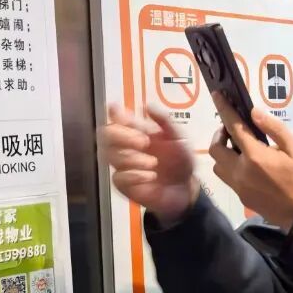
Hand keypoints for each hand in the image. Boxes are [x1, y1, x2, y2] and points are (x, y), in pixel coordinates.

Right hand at [99, 103, 197, 224]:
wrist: (186, 187)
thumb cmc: (181, 160)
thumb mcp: (180, 137)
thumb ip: (164, 120)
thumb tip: (146, 105)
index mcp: (138, 131)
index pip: (118, 118)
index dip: (115, 114)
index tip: (119, 114)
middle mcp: (126, 146)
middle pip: (106, 134)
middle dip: (123, 136)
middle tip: (144, 142)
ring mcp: (123, 165)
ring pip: (110, 155)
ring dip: (133, 158)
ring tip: (153, 163)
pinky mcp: (123, 184)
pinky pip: (118, 177)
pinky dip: (135, 175)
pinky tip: (150, 176)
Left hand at [208, 92, 292, 230]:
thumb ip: (274, 128)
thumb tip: (254, 112)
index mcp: (255, 156)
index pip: (233, 127)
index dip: (223, 109)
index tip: (216, 96)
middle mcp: (241, 171)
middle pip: (216, 149)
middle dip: (220, 135)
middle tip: (233, 130)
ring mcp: (240, 187)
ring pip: (218, 166)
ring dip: (223, 154)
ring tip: (239, 149)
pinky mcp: (243, 198)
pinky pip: (228, 179)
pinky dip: (231, 168)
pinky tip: (249, 167)